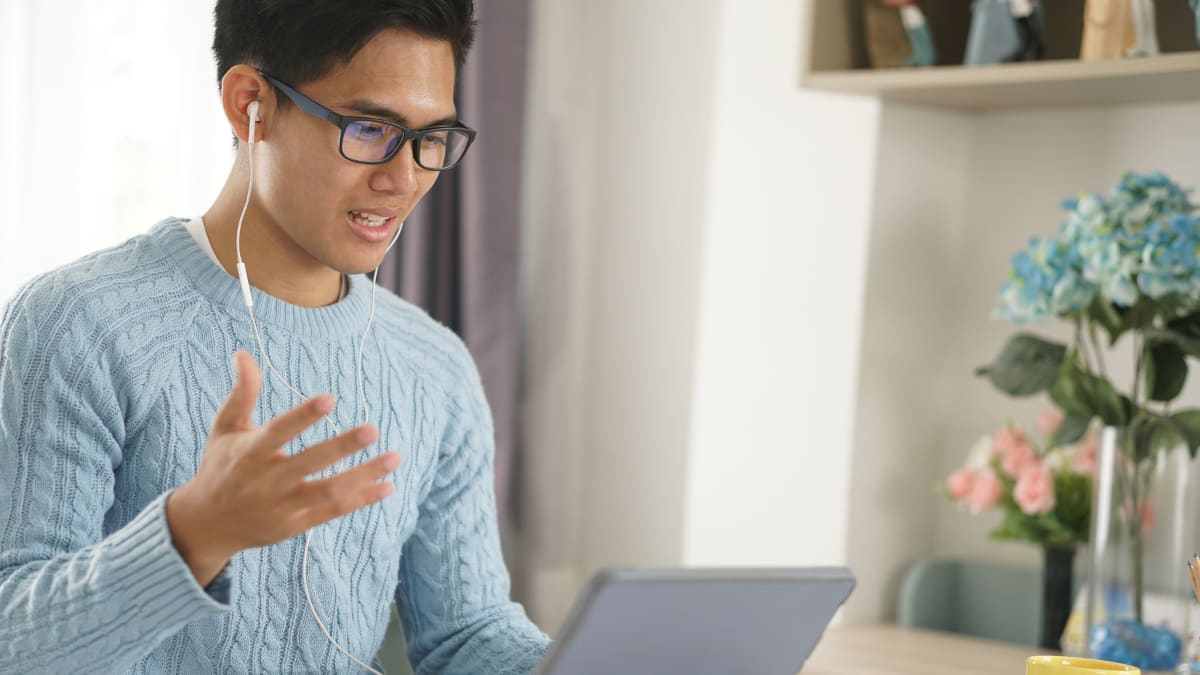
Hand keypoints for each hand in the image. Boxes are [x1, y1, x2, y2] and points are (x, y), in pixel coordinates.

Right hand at [166, 351, 400, 586]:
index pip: (279, 431)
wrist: (205, 525)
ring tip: (395, 457)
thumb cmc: (220, 467)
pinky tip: (389, 486)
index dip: (303, 416)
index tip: (330, 398)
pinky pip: (333, 512)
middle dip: (342, 447)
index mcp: (251, 453)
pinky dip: (361, 500)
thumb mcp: (226, 429)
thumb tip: (244, 353)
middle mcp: (267, 480)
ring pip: (328, 491)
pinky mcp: (294, 526)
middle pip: (309, 462)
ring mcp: (283, 506)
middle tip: (373, 429)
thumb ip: (242, 393)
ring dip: (364, 475)